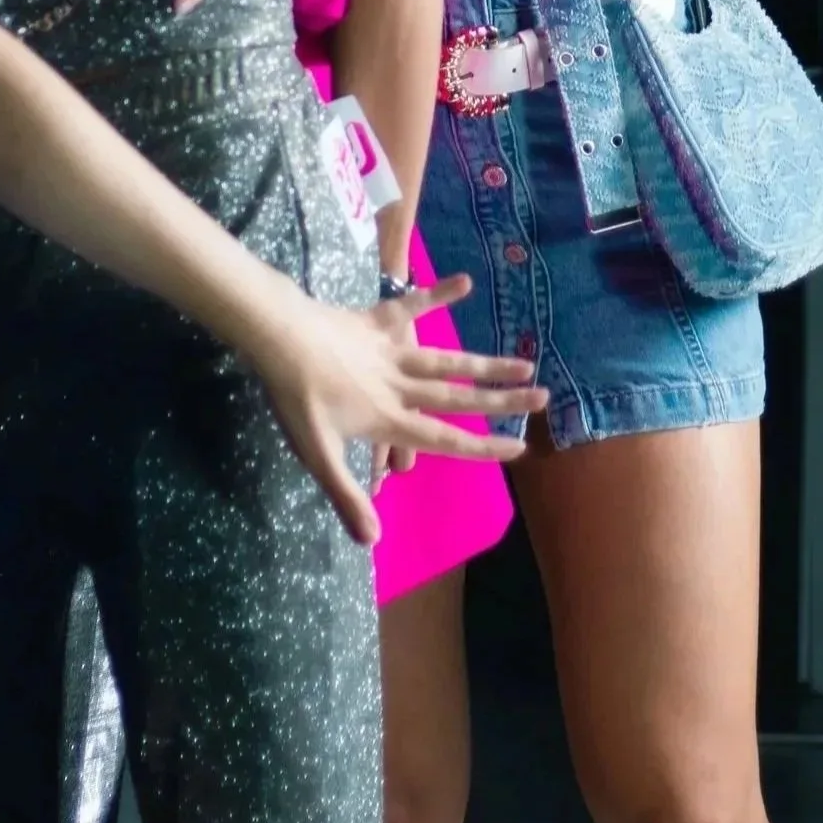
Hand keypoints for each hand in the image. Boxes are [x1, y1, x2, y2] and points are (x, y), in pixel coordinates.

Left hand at [242, 274, 543, 544]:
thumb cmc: (296, 400)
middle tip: (542, 397)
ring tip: (523, 361)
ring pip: (448, 360)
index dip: (482, 446)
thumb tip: (372, 541)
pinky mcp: (379, 321)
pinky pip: (412, 306)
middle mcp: (402, 386)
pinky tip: (466, 281)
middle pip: (458, 397)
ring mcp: (394, 351)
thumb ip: (346, 495)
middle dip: (502, 400)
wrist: (279, 339)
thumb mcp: (317, 455)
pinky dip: (437, 293)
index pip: (444, 439)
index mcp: (390, 419)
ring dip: (486, 363)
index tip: (520, 448)